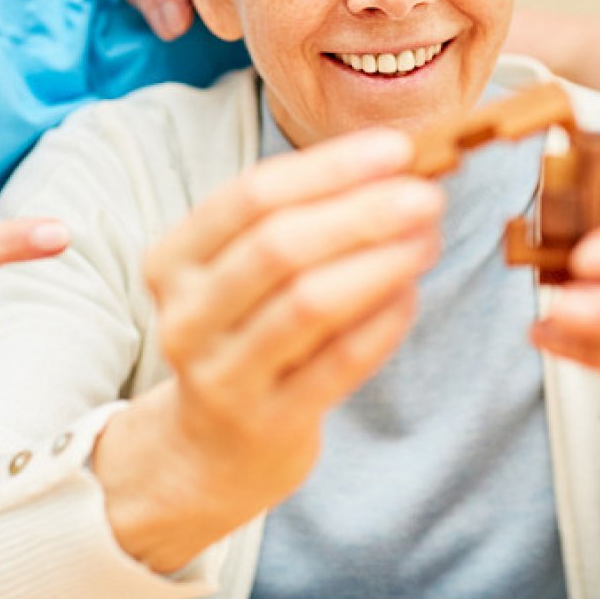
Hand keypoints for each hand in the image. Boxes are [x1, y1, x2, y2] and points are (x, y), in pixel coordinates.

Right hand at [93, 129, 442, 571]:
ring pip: (310, 304)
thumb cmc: (244, 332)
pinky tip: (412, 294)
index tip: (395, 150)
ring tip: (428, 239)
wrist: (212, 448)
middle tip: (427, 196)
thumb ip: (299, 217)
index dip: (328, 168)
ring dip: (381, 263)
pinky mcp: (268, 422)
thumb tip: (397, 165)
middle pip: (279, 246)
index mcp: (172, 260)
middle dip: (363, 213)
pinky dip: (383, 322)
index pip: (250, 196)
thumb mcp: (239, 271)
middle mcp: (186, 316)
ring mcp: (222, 375)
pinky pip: (339, 362)